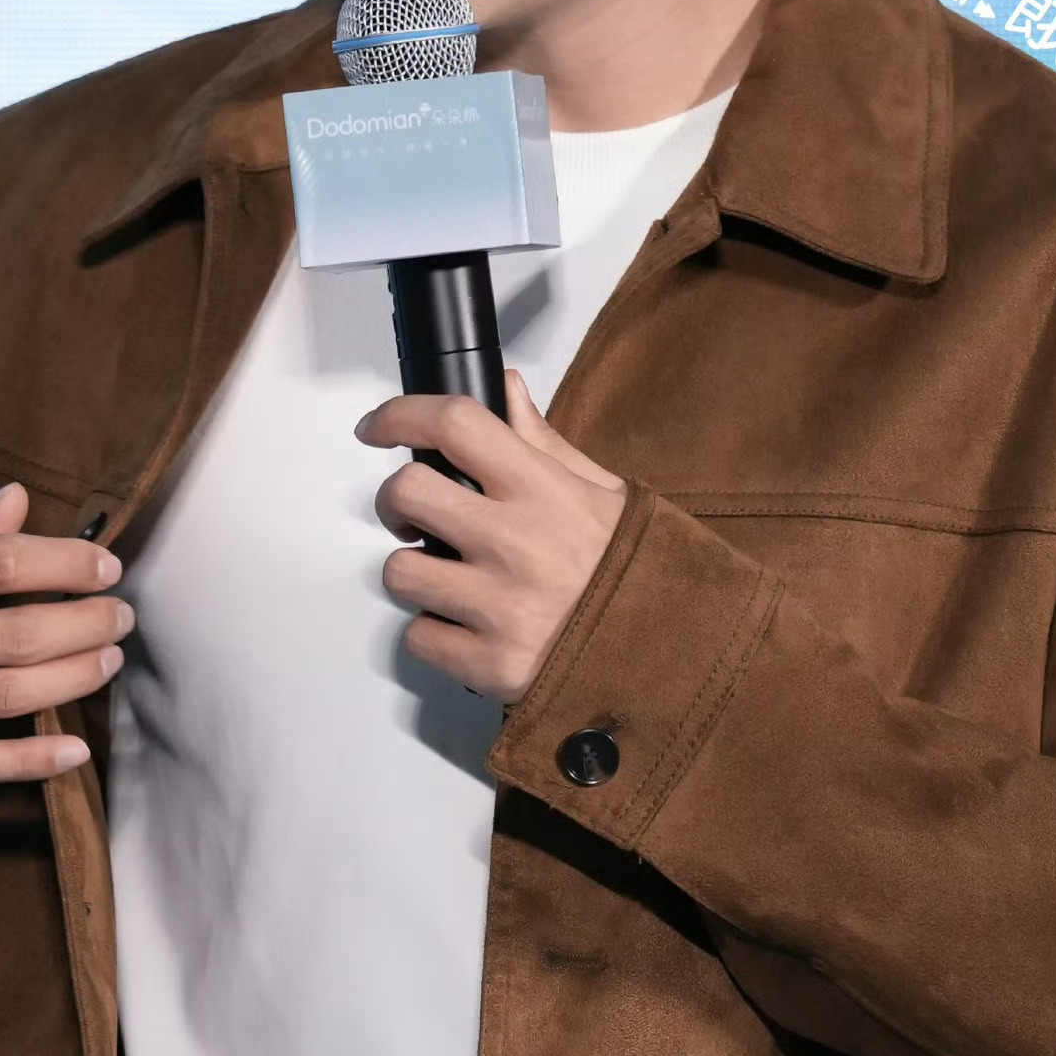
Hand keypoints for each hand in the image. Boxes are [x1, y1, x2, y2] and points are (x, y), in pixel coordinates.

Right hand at [0, 483, 129, 783]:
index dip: (66, 564)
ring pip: (5, 695)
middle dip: (85, 624)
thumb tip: (18, 501)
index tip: (107, 568)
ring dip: (73, 678)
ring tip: (108, 659)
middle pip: (15, 635)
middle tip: (121, 618)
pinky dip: (31, 762)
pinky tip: (77, 750)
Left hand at [358, 373, 626, 701]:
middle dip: (394, 502)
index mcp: (543, 490)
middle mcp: (517, 543)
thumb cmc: (635, 571)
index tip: (378, 427)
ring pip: (400, 572)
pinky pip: (419, 638)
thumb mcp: (605, 493)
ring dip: (416, 574)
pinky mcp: (491, 665)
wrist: (677, 655)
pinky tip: (469, 628)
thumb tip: (505, 390)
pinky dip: (435, 634)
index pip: (454, 424)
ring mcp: (501, 607)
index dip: (401, 415)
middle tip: (413, 516)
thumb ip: (544, 443)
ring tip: (454, 580)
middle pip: (406, 492)